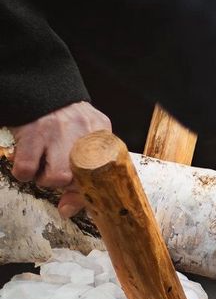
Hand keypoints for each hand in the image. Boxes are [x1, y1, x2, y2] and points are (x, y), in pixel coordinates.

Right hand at [10, 101, 110, 218]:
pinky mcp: (33, 133)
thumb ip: (87, 170)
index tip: (82, 202)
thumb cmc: (65, 121)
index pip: (107, 175)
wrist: (41, 89)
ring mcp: (58, 133)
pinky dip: (24, 174)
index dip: (94, 194)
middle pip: (82, 180)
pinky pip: (27, 169)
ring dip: (46, 180)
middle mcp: (84, 133)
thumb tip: (69, 208)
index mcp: (102, 136)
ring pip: (58, 178)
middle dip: (68, 186)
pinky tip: (26, 165)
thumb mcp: (85, 138)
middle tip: (59, 176)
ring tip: (43, 169)